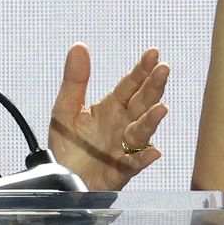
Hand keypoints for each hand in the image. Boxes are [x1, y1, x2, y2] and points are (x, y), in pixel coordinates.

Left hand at [45, 44, 169, 191]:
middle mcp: (122, 125)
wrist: (61, 178)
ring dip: (152, 121)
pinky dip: (143, 158)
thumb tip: (79, 46)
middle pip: (141, 104)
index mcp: (111, 108)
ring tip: (161, 109)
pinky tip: (152, 151)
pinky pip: (134, 163)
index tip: (152, 53)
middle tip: (163, 70)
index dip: (141, 70)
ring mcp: (123, 148)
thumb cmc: (67, 145)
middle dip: (153, 87)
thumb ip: (75, 80)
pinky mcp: (120, 170)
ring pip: (141, 132)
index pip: (129, 86)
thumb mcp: (65, 109)